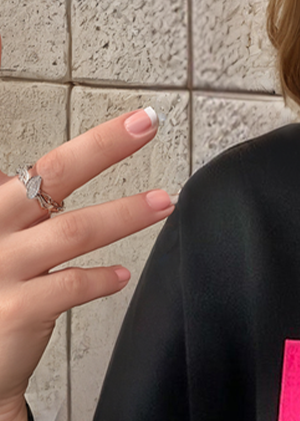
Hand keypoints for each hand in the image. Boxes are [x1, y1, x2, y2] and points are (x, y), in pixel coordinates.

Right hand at [0, 30, 175, 420]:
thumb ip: (15, 214)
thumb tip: (39, 181)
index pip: (34, 166)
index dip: (86, 142)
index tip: (113, 111)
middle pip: (50, 174)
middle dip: (103, 146)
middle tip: (147, 124)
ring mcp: (2, 269)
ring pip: (73, 229)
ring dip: (124, 213)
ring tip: (163, 202)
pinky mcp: (18, 309)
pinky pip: (72, 286)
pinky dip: (102, 279)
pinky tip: (123, 275)